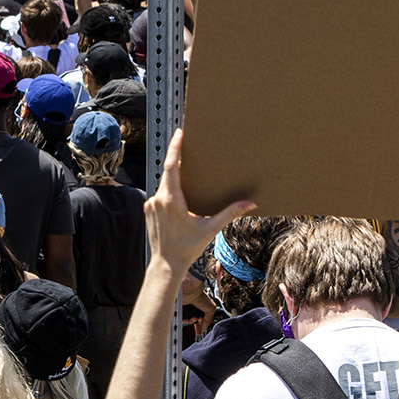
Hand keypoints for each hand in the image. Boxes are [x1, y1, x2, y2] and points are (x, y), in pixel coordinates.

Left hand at [144, 130, 254, 274]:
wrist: (166, 264)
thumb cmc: (187, 248)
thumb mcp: (210, 229)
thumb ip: (229, 214)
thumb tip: (250, 204)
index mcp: (171, 200)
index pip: (171, 167)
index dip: (175, 149)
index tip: (179, 134)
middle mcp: (158, 199)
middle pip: (168, 172)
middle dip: (176, 157)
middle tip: (185, 141)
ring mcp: (150, 204)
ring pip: (163, 184)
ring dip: (174, 176)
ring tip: (186, 166)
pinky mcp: (148, 209)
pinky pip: (160, 193)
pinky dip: (169, 189)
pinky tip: (180, 190)